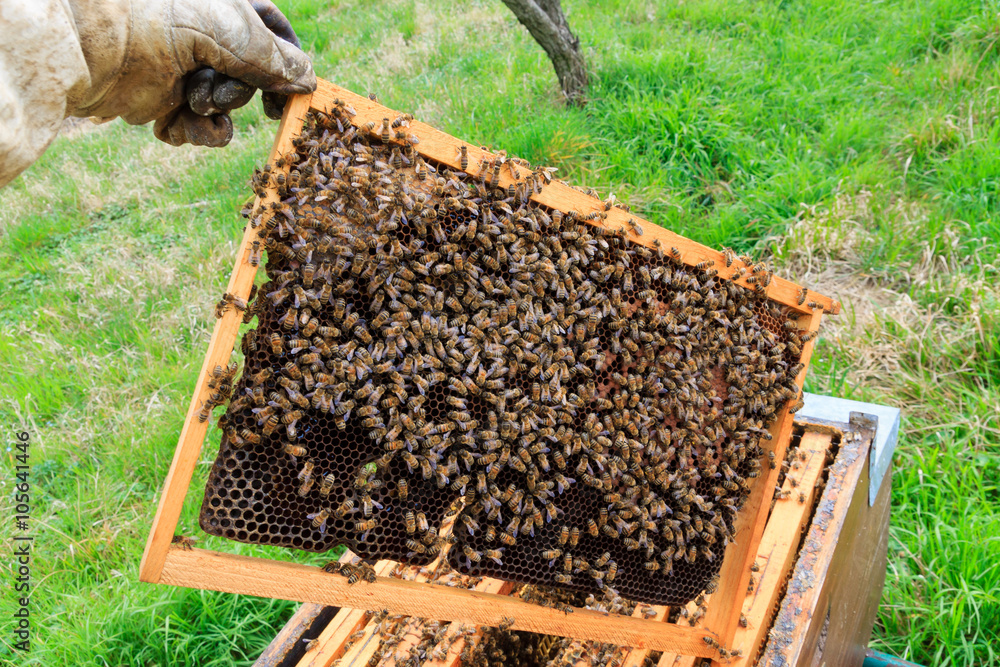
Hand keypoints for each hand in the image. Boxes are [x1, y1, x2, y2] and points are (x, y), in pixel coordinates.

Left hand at [69, 0, 315, 146]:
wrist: (82, 42)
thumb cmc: (157, 16)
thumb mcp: (231, 30)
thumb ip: (276, 58)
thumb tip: (309, 81)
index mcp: (221, 5)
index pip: (273, 30)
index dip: (287, 62)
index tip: (291, 92)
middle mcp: (203, 35)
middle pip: (251, 75)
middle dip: (240, 91)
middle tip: (218, 91)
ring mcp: (181, 69)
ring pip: (225, 105)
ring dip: (216, 111)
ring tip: (191, 100)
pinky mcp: (160, 102)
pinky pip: (197, 128)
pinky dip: (195, 132)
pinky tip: (179, 124)